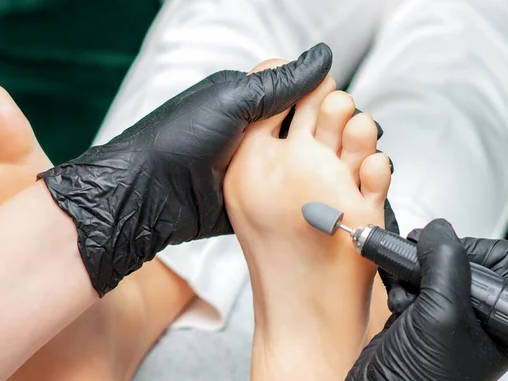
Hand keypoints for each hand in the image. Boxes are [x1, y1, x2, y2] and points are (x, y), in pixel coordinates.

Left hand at [38, 43, 331, 296]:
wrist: (149, 196)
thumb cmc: (179, 139)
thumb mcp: (233, 101)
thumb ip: (280, 84)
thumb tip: (323, 57)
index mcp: (247, 101)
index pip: (299, 91)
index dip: (325, 97)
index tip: (347, 107)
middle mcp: (253, 132)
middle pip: (304, 128)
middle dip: (330, 132)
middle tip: (358, 139)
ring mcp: (255, 166)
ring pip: (300, 161)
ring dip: (323, 164)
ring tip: (352, 166)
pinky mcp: (253, 197)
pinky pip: (286, 192)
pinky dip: (306, 193)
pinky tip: (329, 193)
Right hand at [340, 219, 507, 380]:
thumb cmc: (421, 380)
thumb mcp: (442, 312)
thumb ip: (444, 262)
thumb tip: (438, 229)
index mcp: (500, 321)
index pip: (498, 260)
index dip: (468, 250)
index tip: (441, 257)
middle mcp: (475, 316)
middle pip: (459, 259)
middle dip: (430, 261)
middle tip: (416, 265)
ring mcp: (444, 315)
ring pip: (430, 268)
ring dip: (410, 273)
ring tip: (404, 292)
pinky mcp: (417, 315)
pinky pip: (409, 281)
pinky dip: (396, 281)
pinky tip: (393, 294)